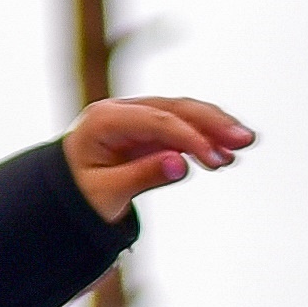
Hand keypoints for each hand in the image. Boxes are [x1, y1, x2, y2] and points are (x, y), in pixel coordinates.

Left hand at [64, 94, 256, 219]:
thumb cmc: (77, 196)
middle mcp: (121, 112)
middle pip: (175, 109)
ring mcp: (136, 118)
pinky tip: (225, 155)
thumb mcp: (104, 194)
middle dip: (213, 123)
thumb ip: (142, 176)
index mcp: (103, 120)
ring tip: (243, 145)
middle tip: (245, 140)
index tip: (215, 157)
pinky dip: (204, 141)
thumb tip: (182, 165)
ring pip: (183, 115)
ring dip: (215, 129)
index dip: (189, 136)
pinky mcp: (147, 131)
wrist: (62, 197)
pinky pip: (181, 130)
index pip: (156, 120)